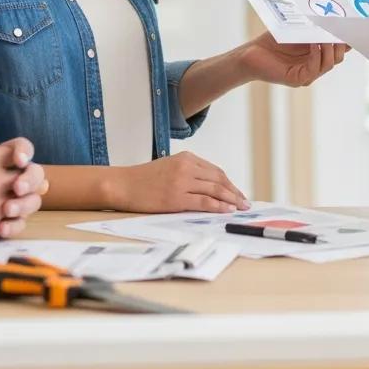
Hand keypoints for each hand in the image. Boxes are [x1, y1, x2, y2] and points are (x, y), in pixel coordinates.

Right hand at [0, 130, 45, 242]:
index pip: (22, 147)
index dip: (24, 152)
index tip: (18, 161)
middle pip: (34, 175)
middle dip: (33, 178)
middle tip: (21, 185)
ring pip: (30, 201)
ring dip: (28, 202)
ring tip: (13, 204)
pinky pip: (16, 224)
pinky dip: (15, 223)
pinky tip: (5, 222)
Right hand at [112, 152, 250, 213]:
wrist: (123, 184)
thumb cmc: (145, 179)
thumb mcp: (170, 166)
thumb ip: (189, 172)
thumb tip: (210, 187)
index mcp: (187, 158)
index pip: (216, 171)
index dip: (229, 183)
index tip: (237, 193)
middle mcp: (187, 167)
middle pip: (219, 180)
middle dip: (234, 192)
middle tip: (245, 202)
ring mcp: (182, 182)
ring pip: (214, 190)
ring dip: (231, 200)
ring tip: (240, 208)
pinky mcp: (176, 198)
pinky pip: (203, 202)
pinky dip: (218, 206)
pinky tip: (226, 211)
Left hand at [239, 33, 346, 86]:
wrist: (251, 53)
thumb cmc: (273, 41)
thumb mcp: (298, 30)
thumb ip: (314, 27)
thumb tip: (333, 14)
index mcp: (317, 56)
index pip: (339, 50)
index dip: (348, 40)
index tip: (354, 27)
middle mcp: (315, 67)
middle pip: (337, 58)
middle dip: (341, 43)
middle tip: (339, 28)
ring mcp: (307, 75)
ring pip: (328, 64)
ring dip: (330, 48)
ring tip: (328, 34)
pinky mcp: (296, 79)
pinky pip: (314, 68)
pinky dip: (317, 55)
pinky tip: (314, 43)